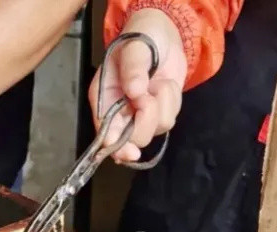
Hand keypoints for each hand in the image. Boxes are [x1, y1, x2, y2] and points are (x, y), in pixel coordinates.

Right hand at [91, 9, 186, 163]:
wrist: (163, 34)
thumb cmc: (141, 37)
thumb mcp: (134, 48)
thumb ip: (133, 68)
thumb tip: (135, 91)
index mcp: (103, 100)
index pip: (106, 132)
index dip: (116, 145)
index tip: (129, 151)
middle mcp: (119, 113)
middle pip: (133, 139)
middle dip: (146, 119)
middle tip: (148, 94)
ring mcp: (140, 116)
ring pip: (155, 130)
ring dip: (162, 104)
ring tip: (157, 82)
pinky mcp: (159, 115)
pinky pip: (169, 121)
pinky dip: (172, 102)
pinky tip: (165, 86)